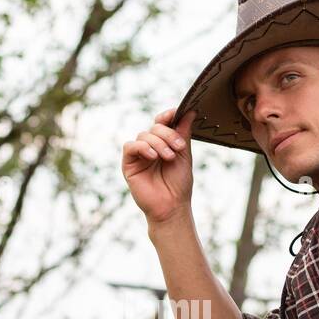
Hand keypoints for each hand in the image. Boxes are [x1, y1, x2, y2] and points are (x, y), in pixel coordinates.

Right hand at [122, 108, 195, 226]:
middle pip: (154, 127)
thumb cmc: (179, 184)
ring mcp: (139, 155)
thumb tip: (189, 111)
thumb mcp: (184, 155)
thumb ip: (184, 133)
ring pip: (143, 135)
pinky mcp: (128, 164)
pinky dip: (143, 148)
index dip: (167, 115)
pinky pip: (130, 147)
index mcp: (164, 143)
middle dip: (168, 134)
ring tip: (169, 157)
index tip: (176, 113)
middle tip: (179, 147)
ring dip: (158, 143)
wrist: (172, 207)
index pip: (162, 123)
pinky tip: (153, 157)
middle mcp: (150, 147)